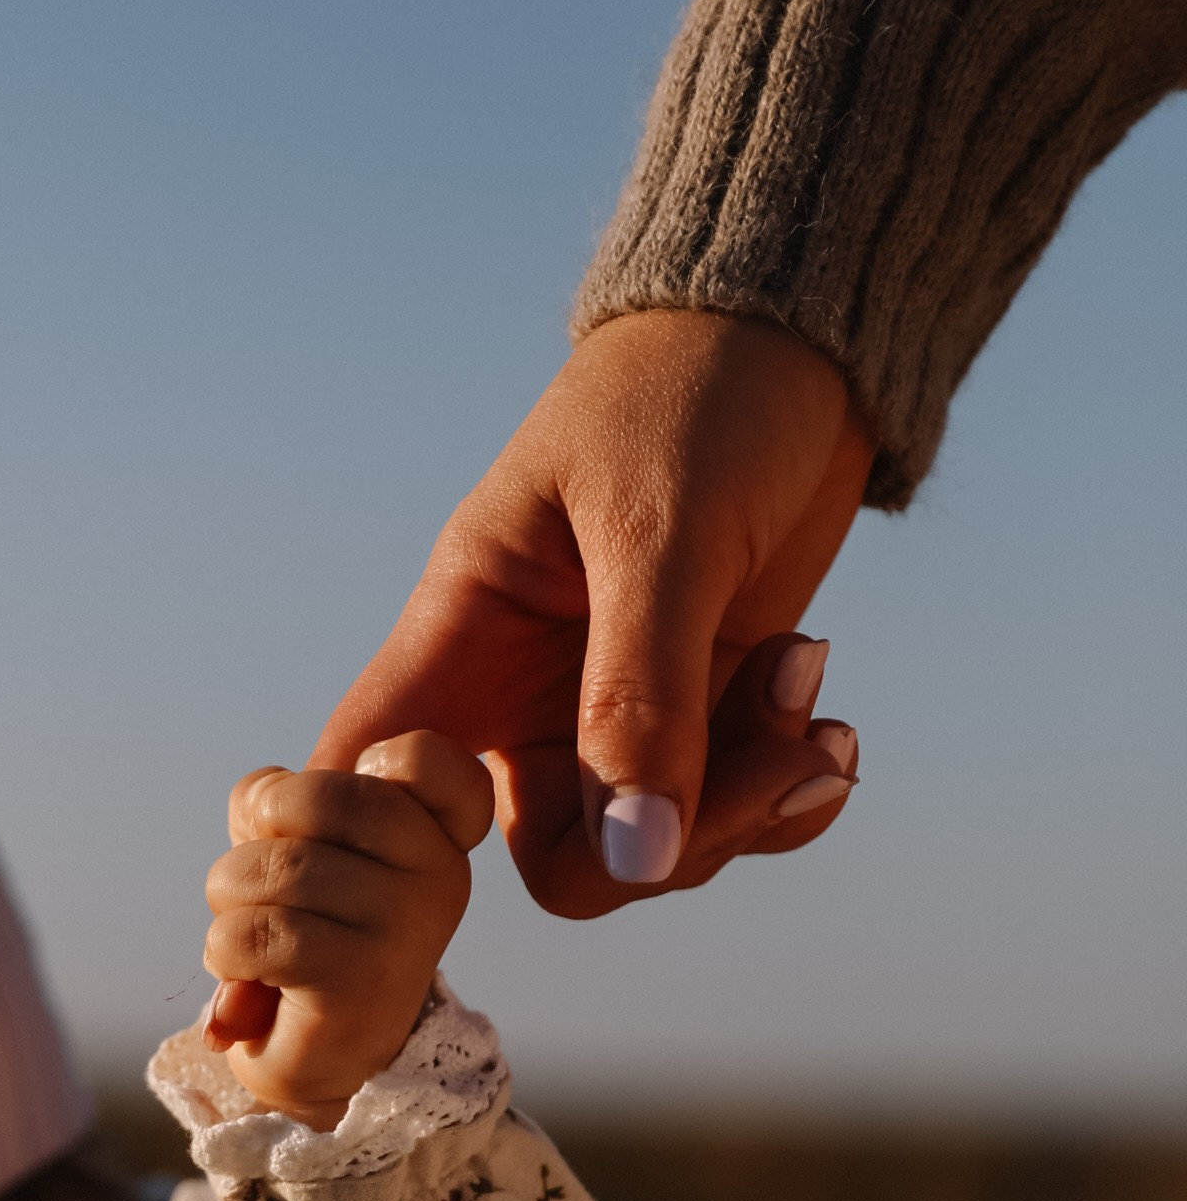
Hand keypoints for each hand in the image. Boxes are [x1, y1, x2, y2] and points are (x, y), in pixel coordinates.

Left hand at [203, 730, 492, 1128]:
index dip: (366, 763)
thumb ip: (278, 800)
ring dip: (230, 899)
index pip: (427, 758)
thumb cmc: (308, 937)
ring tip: (251, 934)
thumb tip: (260, 799)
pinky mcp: (355, 983)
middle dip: (260, 829)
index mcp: (437, 836)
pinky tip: (246, 974)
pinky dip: (225, 950)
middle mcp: (437, 876)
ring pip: (274, 868)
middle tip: (260, 874)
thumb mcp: (300, 848)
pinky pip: (254, 932)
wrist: (324, 1062)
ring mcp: (403, 930)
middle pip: (318, 796)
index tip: (339, 817)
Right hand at [314, 311, 871, 913]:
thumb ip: (642, 696)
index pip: (371, 776)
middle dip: (670, 844)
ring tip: (819, 706)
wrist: (802, 338)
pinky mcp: (706, 715)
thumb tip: (635, 863)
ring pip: (658, 849)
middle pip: (561, 860)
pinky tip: (829, 725)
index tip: (487, 834)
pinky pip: (729, 815)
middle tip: (772, 764)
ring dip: (751, 802)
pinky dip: (787, 794)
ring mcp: (620, 714)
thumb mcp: (662, 535)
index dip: (393, 848)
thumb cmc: (694, 393)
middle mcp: (529, 697)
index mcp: (465, 637)